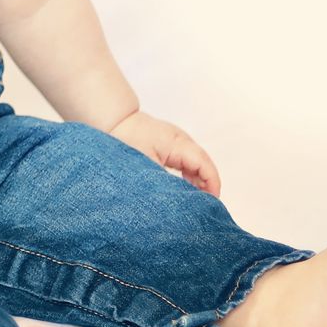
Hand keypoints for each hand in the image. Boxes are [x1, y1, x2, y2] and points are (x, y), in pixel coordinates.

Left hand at [106, 110, 220, 194]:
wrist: (114, 121)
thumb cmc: (127, 140)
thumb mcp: (146, 165)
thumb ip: (165, 182)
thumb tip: (178, 198)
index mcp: (179, 144)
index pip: (204, 165)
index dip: (212, 184)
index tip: (211, 202)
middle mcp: (183, 140)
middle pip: (204, 164)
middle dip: (208, 184)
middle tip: (206, 205)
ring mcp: (178, 141)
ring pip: (196, 163)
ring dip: (199, 180)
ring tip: (197, 200)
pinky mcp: (170, 145)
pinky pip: (187, 161)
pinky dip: (190, 174)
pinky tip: (187, 187)